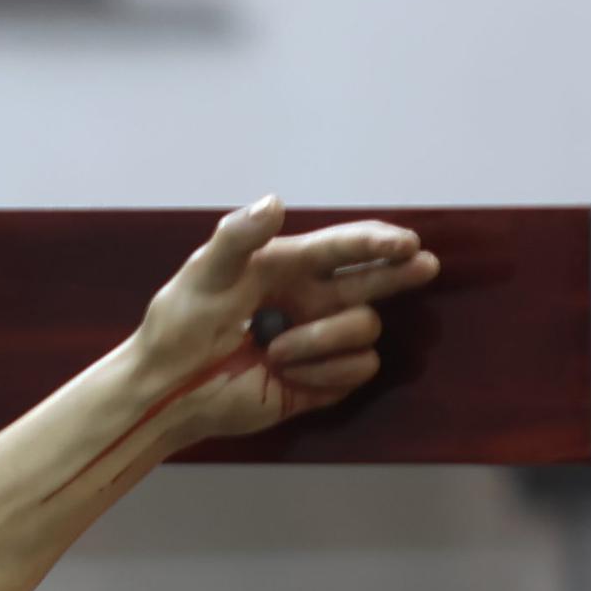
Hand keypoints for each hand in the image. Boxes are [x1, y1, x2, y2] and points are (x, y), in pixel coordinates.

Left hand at [129, 197, 440, 447]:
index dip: (376, 241)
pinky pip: (357, 370)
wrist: (168, 389)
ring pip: (364, 327)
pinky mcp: (324, 380)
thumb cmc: (180, 326)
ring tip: (275, 351)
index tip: (405, 241)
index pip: (344, 246)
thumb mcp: (203, 275)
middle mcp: (313, 299)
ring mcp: (321, 339)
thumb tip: (275, 202)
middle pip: (375, 279)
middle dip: (401, 271)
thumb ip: (238, 238)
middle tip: (423, 265)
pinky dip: (325, 373)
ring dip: (324, 339)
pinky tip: (287, 376)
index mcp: (289, 266)